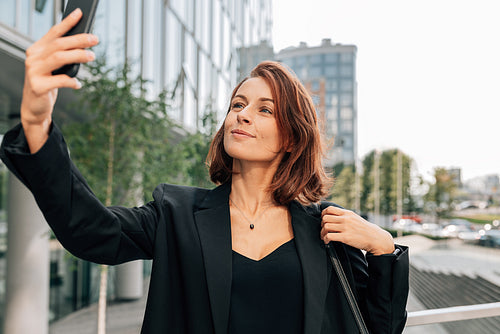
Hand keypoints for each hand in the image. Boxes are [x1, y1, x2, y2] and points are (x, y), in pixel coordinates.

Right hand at [21, 8, 98, 151]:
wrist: (34, 107)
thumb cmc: (47, 84)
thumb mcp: (53, 67)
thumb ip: (63, 56)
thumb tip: (84, 45)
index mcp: (37, 50)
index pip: (54, 32)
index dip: (67, 22)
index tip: (80, 14)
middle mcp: (33, 58)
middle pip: (59, 44)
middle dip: (79, 40)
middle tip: (95, 39)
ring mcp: (34, 72)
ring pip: (59, 58)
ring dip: (78, 56)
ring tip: (92, 57)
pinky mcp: (38, 86)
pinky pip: (59, 81)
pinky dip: (72, 81)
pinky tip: (78, 84)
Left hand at [320, 206, 394, 255]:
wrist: (375, 238)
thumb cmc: (364, 229)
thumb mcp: (354, 218)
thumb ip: (344, 216)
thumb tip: (333, 216)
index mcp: (347, 213)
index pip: (329, 209)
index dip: (323, 214)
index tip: (324, 220)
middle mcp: (345, 219)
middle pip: (325, 218)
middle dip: (321, 224)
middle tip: (324, 230)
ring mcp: (345, 228)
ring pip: (325, 226)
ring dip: (322, 233)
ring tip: (324, 237)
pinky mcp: (345, 237)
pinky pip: (329, 236)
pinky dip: (325, 239)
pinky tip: (327, 241)